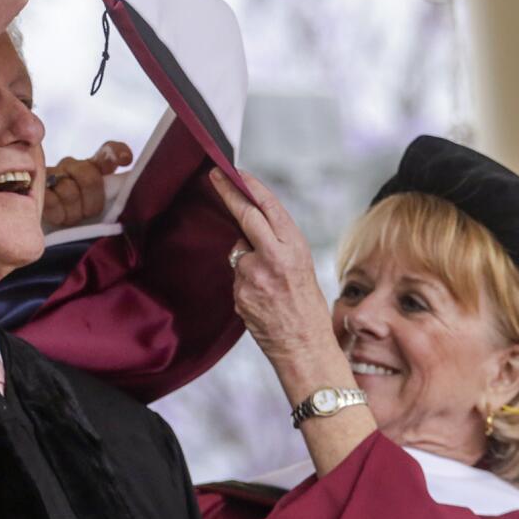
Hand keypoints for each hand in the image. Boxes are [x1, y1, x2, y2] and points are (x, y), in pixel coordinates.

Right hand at [43, 141, 130, 226]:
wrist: (50, 228)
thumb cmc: (81, 215)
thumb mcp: (104, 205)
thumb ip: (116, 192)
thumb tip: (134, 186)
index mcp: (94, 166)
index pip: (107, 152)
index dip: (116, 153)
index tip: (126, 160)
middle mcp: (74, 165)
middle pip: (89, 177)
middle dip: (92, 200)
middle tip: (90, 213)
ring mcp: (53, 174)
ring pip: (69, 191)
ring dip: (74, 212)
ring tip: (72, 218)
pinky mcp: (36, 187)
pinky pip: (50, 200)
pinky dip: (58, 213)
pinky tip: (59, 217)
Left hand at [210, 166, 376, 476]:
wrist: (305, 347)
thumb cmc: (306, 309)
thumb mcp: (300, 270)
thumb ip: (274, 250)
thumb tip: (244, 239)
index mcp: (295, 248)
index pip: (268, 208)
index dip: (250, 187)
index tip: (233, 171)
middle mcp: (274, 257)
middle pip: (245, 216)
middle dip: (227, 194)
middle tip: (212, 177)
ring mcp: (254, 275)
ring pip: (238, 254)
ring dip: (246, 263)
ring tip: (270, 288)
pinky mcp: (240, 293)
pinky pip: (236, 280)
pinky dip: (244, 286)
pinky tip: (262, 302)